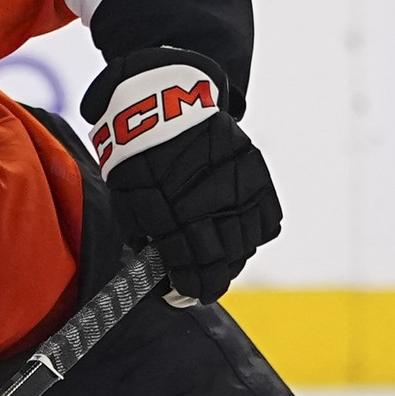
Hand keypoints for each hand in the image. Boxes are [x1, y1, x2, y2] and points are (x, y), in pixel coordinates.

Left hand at [82, 47, 280, 304]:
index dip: (186, 286)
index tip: (179, 297)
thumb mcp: (127, 192)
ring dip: (231, 259)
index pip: (189, 260)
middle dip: (209, 278)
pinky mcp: (257, 171)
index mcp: (172, 202)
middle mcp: (211, 192)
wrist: (165, 98)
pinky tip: (234, 235)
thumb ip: (145, 232)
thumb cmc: (139, 151)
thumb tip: (161, 269)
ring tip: (215, 263)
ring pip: (247, 242)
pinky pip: (267, 220)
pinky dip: (252, 234)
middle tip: (197, 288)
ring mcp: (240, 181)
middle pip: (223, 257)